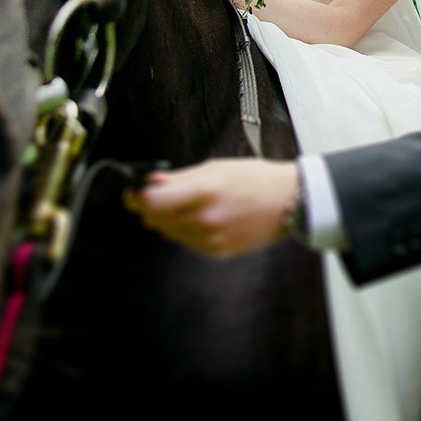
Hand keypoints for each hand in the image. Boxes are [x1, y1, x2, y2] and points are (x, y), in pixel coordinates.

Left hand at [124, 159, 298, 257]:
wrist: (288, 203)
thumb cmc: (256, 180)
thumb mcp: (216, 168)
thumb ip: (179, 178)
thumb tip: (149, 181)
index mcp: (204, 193)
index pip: (151, 202)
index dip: (136, 197)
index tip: (132, 191)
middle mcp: (205, 220)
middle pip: (154, 219)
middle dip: (151, 207)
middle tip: (158, 194)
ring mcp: (210, 239)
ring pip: (168, 232)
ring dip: (169, 218)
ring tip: (190, 203)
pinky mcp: (216, 252)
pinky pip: (186, 242)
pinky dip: (186, 230)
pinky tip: (204, 217)